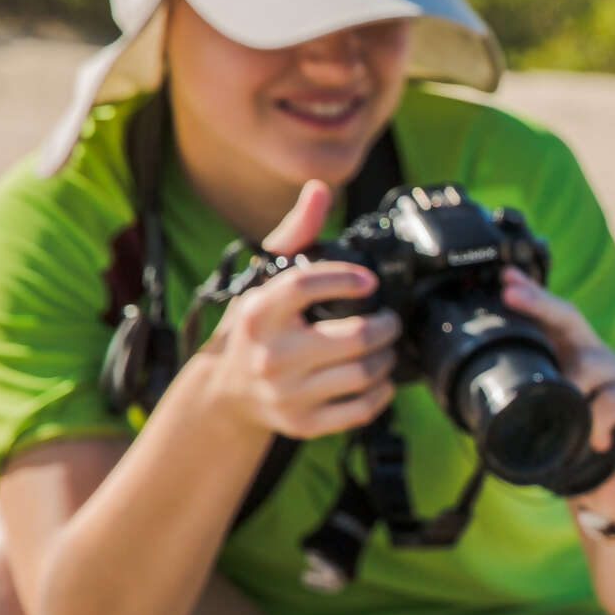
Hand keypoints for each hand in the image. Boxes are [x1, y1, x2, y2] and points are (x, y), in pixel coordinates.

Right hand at [205, 179, 399, 438]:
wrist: (225, 394)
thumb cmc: (253, 330)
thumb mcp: (264, 282)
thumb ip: (295, 236)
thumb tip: (318, 190)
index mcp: (260, 312)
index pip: (307, 285)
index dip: (346, 278)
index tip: (368, 281)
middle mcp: (271, 354)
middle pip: (356, 338)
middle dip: (386, 325)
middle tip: (388, 319)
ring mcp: (288, 393)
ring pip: (364, 373)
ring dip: (387, 357)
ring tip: (384, 345)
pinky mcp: (303, 424)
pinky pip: (361, 409)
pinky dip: (381, 392)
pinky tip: (379, 378)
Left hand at [498, 269, 614, 526]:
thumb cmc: (588, 462)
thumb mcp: (552, 434)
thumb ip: (532, 413)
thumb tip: (475, 411)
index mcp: (580, 366)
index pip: (557, 325)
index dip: (533, 300)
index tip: (505, 281)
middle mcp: (605, 364)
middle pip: (573, 322)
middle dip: (539, 303)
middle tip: (509, 291)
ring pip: (590, 364)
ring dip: (570, 388)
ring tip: (566, 416)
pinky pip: (613, 401)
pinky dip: (596, 421)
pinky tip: (595, 442)